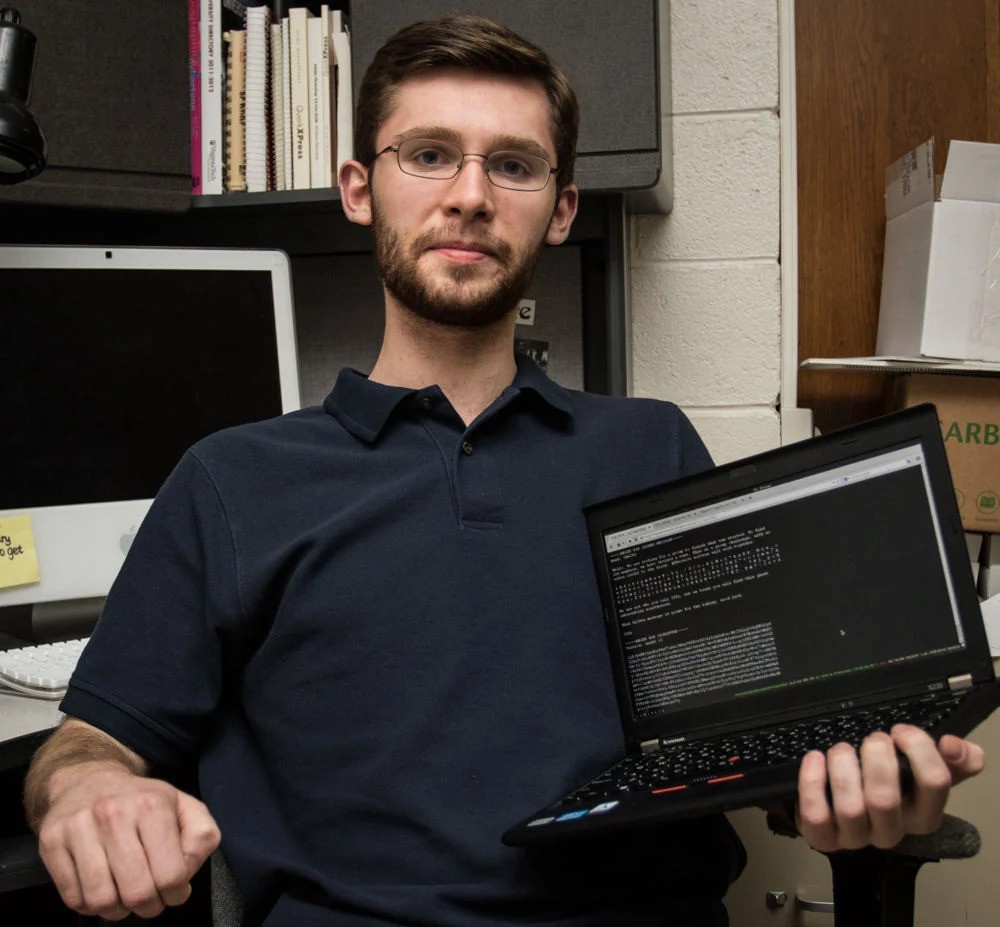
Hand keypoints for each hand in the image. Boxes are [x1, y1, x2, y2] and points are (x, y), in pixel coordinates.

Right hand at [36, 760, 220, 919]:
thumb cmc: (141, 801)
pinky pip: (73, 898)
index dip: (177, 893)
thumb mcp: (184, 807)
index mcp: (153, 804)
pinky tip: (102, 888)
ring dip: (118, 910)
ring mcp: (79, 827)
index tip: (175, 890)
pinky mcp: (52, 842)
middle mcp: (114, 813)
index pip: (171, 874)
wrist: (88, 780)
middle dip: (149, 906)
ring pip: (102, 900)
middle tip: (151, 900)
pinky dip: (90, 905)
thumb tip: (184, 876)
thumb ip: (201, 839)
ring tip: (126, 896)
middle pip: (137, 891)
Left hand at [795, 724, 984, 852]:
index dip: (919, 747)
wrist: (843, 804)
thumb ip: (953, 758)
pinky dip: (812, 782)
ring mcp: (855, 837)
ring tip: (841, 749)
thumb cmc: (889, 782)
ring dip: (842, 768)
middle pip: (885, 798)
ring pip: (849, 808)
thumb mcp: (922, 769)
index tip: (900, 730)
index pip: (934, 782)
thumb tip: (952, 744)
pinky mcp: (822, 837)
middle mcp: (892, 831)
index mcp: (923, 814)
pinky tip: (815, 758)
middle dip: (874, 757)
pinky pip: (815, 815)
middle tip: (870, 739)